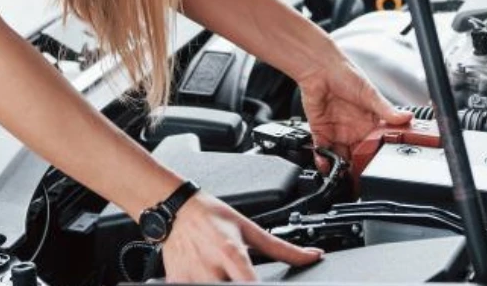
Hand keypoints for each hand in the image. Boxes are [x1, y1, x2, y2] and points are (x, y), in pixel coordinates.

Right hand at [162, 192, 322, 281]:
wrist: (175, 209)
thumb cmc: (211, 216)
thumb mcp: (249, 229)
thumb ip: (282, 248)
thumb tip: (311, 256)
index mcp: (232, 254)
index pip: (251, 285)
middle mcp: (211, 269)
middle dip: (240, 284)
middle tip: (240, 273)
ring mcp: (191, 279)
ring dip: (225, 284)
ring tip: (224, 273)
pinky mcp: (176, 283)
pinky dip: (205, 284)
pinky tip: (207, 275)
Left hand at [298, 58, 412, 170]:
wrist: (320, 67)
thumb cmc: (346, 74)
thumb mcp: (370, 94)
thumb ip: (386, 110)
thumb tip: (407, 118)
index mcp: (369, 122)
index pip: (375, 145)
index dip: (375, 157)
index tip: (376, 167)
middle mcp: (354, 129)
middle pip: (357, 155)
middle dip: (357, 167)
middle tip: (357, 177)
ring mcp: (337, 131)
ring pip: (339, 156)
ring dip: (339, 167)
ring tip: (341, 175)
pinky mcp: (320, 131)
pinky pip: (321, 151)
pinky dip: (322, 160)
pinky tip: (326, 165)